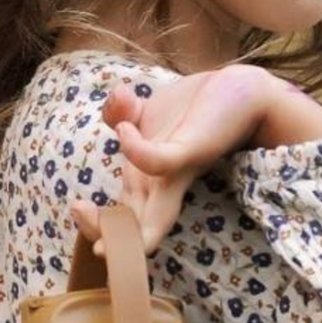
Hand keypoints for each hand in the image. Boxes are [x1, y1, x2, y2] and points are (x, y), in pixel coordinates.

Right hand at [70, 65, 272, 256]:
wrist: (242, 91)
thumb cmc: (197, 111)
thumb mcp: (149, 112)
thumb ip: (122, 113)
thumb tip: (116, 102)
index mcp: (148, 183)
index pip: (119, 217)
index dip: (96, 224)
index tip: (79, 209)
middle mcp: (161, 185)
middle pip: (128, 226)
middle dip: (99, 230)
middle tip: (79, 212)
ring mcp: (175, 171)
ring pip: (145, 215)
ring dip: (119, 229)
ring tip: (95, 229)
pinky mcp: (190, 151)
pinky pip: (160, 161)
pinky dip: (138, 153)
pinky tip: (125, 133)